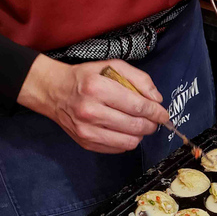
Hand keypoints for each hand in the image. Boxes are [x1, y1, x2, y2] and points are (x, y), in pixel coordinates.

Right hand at [17, 55, 169, 153]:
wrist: (53, 92)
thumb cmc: (86, 77)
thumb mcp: (112, 66)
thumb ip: (139, 79)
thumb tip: (157, 99)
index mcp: (97, 88)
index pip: (137, 106)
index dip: (156, 112)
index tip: (163, 114)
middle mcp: (90, 111)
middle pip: (136, 126)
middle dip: (151, 124)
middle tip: (153, 120)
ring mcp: (86, 130)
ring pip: (129, 141)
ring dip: (140, 134)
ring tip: (139, 125)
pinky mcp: (86, 143)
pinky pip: (118, 149)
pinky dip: (127, 141)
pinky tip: (124, 130)